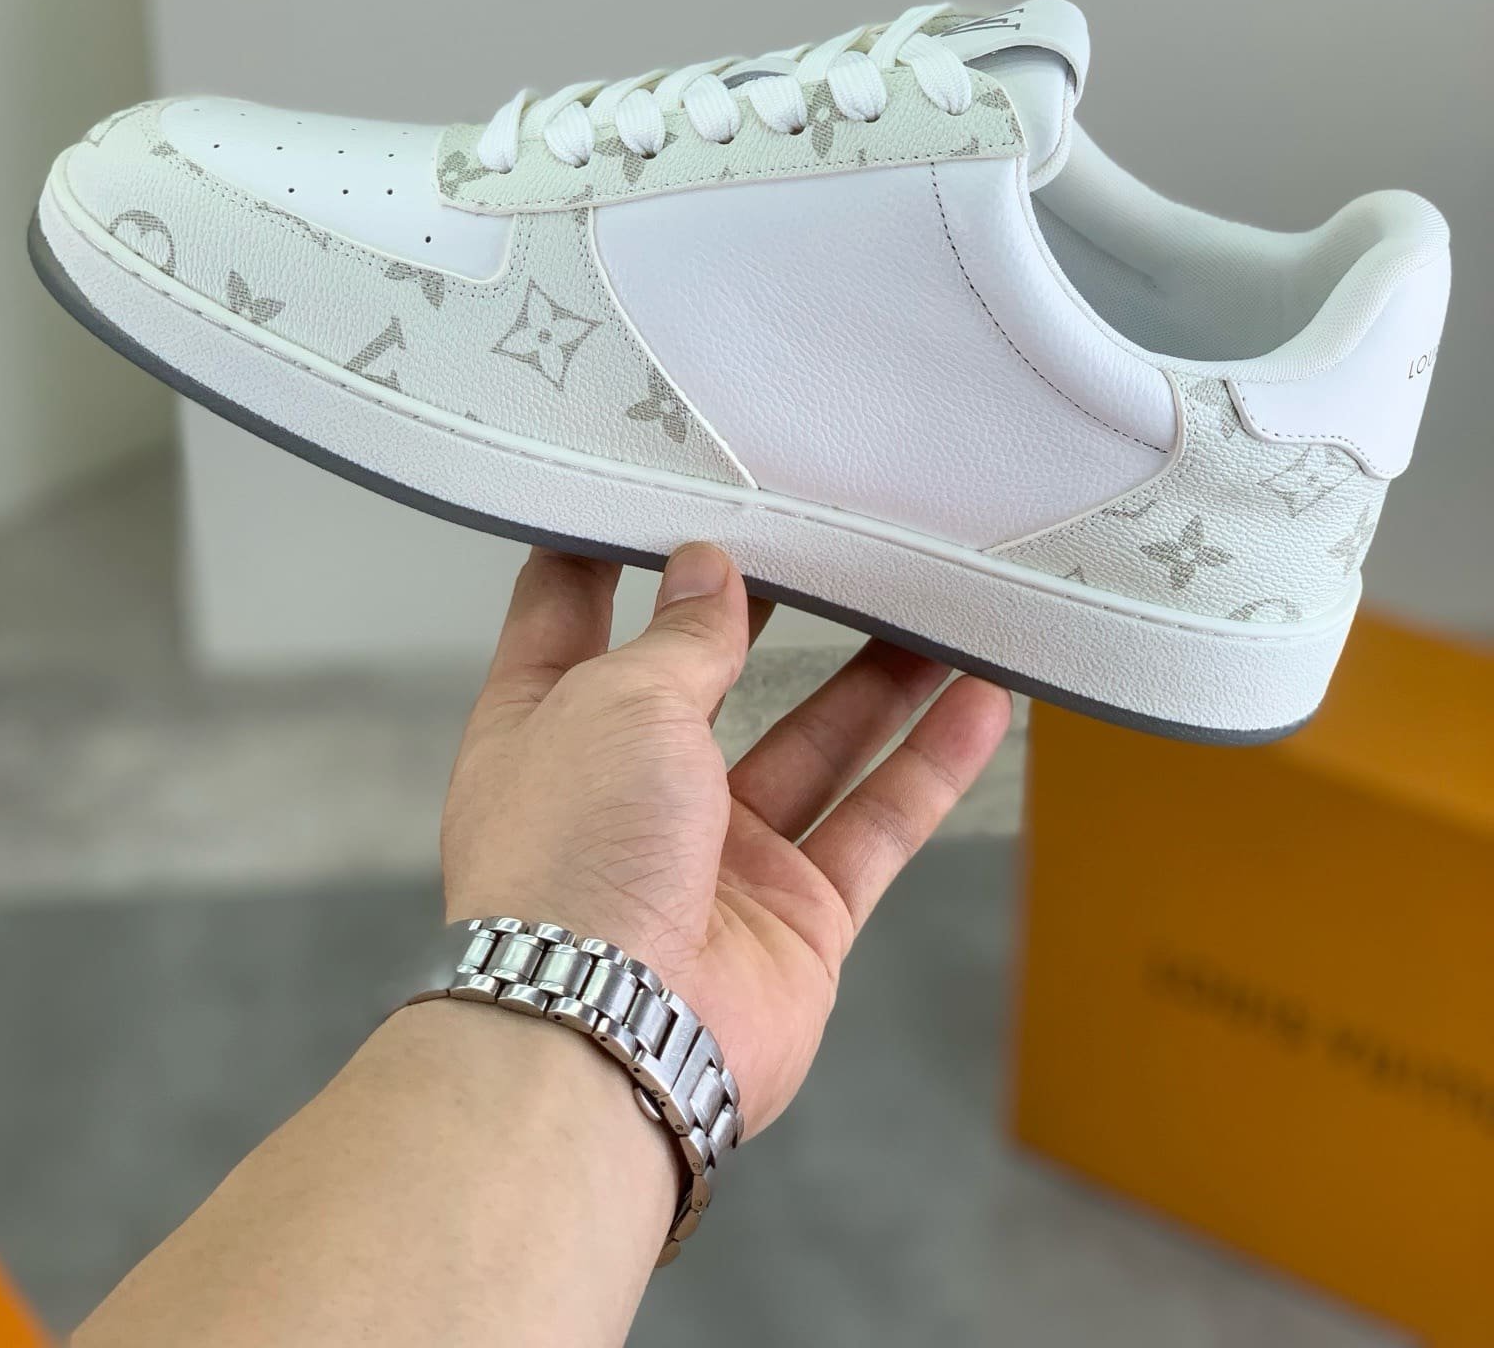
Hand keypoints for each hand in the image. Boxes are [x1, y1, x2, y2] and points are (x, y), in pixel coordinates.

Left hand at [442, 543, 1009, 1132]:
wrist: (611, 1040)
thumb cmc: (573, 867)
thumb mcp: (618, 702)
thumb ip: (682, 636)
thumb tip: (707, 570)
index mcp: (547, 729)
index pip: (570, 613)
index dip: (613, 550)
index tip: (658, 486)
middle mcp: (628, 789)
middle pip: (712, 675)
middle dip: (770, 609)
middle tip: (828, 538)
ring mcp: (716, 855)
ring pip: (815, 742)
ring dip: (880, 676)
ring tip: (938, 602)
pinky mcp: (795, 913)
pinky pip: (876, 821)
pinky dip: (931, 763)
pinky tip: (981, 700)